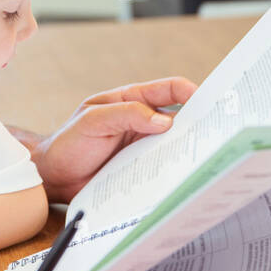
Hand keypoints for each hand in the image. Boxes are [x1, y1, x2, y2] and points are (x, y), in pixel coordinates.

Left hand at [31, 77, 197, 203]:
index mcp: (133, 100)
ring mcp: (144, 147)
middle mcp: (143, 122)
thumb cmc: (69, 142)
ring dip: (190, 150)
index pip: (170, 89)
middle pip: (180, 118)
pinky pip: (165, 169)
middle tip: (217, 134)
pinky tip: (186, 180)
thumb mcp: (93, 121)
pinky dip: (176, 172)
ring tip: (207, 159)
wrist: (53, 177)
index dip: (192, 92)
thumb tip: (165, 120)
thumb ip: (126, 115)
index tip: (209, 103)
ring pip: (176, 145)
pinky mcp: (142, 170)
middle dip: (200, 123)